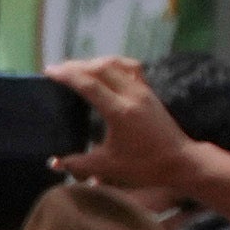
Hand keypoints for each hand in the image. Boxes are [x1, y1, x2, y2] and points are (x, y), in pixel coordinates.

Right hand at [49, 57, 191, 198]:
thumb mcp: (108, 167)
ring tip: (77, 68)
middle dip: (76, 65)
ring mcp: (143, 90)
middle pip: (100, 67)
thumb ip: (78, 163)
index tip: (49, 71)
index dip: (67, 75)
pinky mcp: (149, 91)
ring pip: (115, 63)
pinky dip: (113, 64)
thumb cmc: (144, 166)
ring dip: (93, 62)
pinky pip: (129, 67)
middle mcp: (131, 94)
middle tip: (57, 69)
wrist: (180, 161)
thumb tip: (53, 162)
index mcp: (120, 111)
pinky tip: (105, 68)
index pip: (89, 84)